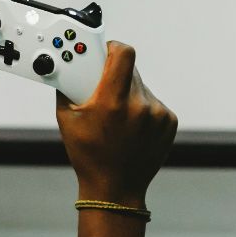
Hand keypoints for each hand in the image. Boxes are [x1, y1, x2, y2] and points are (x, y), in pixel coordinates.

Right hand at [55, 42, 176, 206]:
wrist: (115, 188)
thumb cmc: (88, 155)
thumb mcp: (66, 119)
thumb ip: (68, 87)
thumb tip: (68, 65)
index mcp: (112, 102)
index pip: (124, 54)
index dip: (113, 48)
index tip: (106, 51)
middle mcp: (139, 106)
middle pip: (130, 70)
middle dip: (115, 75)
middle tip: (103, 90)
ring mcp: (157, 115)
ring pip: (141, 87)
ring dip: (129, 93)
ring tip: (117, 117)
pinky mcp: (169, 122)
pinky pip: (153, 103)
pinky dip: (142, 109)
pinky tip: (131, 127)